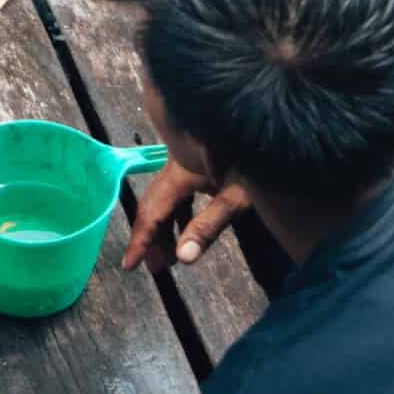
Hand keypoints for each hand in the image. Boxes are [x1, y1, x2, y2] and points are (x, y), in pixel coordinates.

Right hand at [121, 158, 252, 273]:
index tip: (129, 265)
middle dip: (152, 237)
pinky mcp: (195, 161)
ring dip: (165, 226)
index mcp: (179, 172)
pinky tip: (186, 230)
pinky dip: (178, 213)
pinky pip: (177, 191)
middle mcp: (174, 165)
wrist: (264, 125)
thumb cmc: (255, 158)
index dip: (141, 240)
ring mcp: (184, 161)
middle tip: (154, 268)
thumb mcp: (236, 197)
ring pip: (165, 198)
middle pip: (154, 204)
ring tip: (169, 257)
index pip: (152, 212)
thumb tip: (183, 258)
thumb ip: (208, 226)